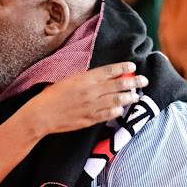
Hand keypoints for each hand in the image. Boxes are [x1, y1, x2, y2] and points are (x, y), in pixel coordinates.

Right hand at [27, 62, 148, 138]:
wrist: (42, 115)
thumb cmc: (52, 95)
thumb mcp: (69, 80)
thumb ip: (87, 78)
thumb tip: (104, 77)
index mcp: (84, 79)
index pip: (109, 71)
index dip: (123, 68)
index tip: (133, 67)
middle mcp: (91, 92)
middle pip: (118, 85)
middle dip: (133, 82)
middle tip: (144, 80)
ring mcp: (91, 107)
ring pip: (116, 100)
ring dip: (129, 97)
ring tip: (136, 95)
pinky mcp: (89, 119)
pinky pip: (108, 114)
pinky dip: (116, 110)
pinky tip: (120, 108)